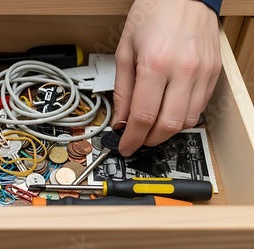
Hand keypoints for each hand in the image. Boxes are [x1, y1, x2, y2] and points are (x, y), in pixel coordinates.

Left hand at [113, 0, 221, 156]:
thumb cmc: (153, 14)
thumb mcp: (125, 50)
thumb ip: (122, 89)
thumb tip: (121, 119)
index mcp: (155, 63)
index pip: (143, 116)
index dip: (132, 138)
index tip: (126, 146)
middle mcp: (183, 70)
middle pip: (168, 125)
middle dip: (150, 140)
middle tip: (138, 140)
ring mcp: (202, 72)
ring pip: (187, 120)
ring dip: (167, 131)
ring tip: (152, 127)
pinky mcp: (214, 72)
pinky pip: (200, 107)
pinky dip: (183, 117)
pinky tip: (169, 112)